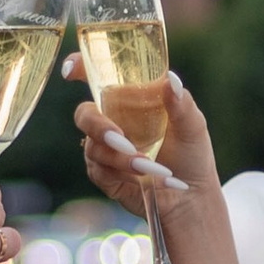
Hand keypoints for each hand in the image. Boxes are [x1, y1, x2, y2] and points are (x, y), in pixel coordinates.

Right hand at [66, 62, 218, 216]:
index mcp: (129, 100)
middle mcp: (112, 121)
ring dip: (121, 158)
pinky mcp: (105, 175)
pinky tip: (146, 177)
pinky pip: (100, 171)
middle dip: (97, 126)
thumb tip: (170, 79)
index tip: (71, 70)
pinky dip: (123, 173)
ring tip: (149, 166)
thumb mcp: (192, 125)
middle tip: (121, 139)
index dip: (78, 68)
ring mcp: (105, 149)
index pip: (97, 78)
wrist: (192, 195)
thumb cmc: (191, 154)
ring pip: (93, 147)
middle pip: (84, 114)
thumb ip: (181, 103)